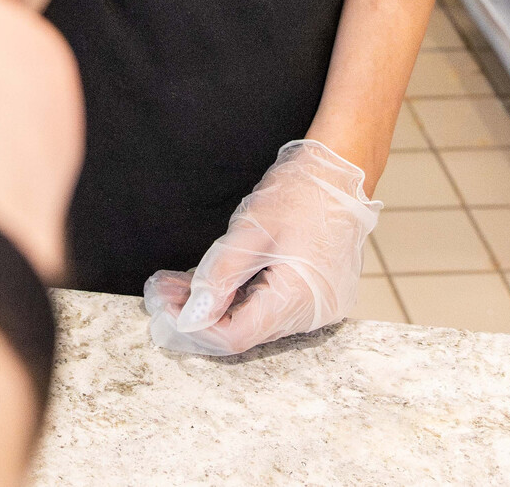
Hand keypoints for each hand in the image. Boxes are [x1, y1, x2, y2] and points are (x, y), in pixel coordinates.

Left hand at [143, 139, 379, 355]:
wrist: (343, 173)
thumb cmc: (301, 193)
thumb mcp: (251, 230)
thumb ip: (220, 275)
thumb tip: (192, 314)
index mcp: (298, 299)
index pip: (236, 336)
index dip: (197, 326)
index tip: (167, 307)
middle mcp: (313, 314)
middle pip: (245, 331)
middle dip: (202, 314)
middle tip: (166, 291)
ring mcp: (319, 308)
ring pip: (257, 320)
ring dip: (219, 305)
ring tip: (182, 283)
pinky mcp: (319, 297)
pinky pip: (273, 307)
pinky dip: (243, 297)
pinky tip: (217, 280)